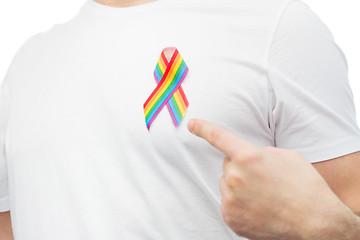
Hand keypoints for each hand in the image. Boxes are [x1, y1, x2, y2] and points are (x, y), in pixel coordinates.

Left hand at [187, 118, 356, 239]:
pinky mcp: (230, 217)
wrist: (315, 221)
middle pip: (228, 165)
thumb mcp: (286, 156)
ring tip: (264, 195)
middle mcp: (235, 177)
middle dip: (241, 167)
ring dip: (239, 186)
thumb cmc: (305, 185)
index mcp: (248, 156)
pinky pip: (229, 203)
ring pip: (228, 185)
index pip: (219, 137)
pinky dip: (240, 203)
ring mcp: (231, 199)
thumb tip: (249, 157)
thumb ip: (261, 152)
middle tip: (262, 178)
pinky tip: (259, 207)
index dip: (203, 128)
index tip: (192, 124)